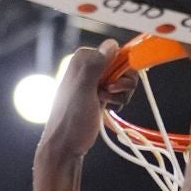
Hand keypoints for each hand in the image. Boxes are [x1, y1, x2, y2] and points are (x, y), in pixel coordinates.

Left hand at [40, 40, 131, 157]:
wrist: (66, 145)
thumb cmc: (71, 121)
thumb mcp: (83, 90)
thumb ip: (94, 65)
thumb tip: (111, 44)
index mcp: (84, 59)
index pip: (116, 51)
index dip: (119, 68)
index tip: (112, 85)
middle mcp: (90, 66)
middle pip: (123, 65)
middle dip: (122, 83)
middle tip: (109, 95)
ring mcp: (96, 81)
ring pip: (124, 79)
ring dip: (121, 94)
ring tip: (105, 103)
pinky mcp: (100, 94)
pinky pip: (120, 91)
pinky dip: (118, 100)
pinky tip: (106, 108)